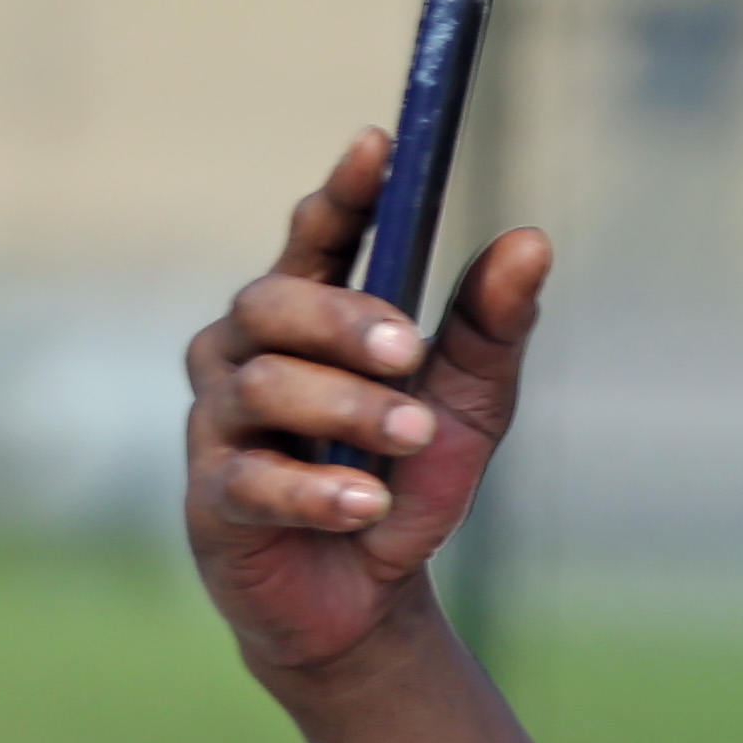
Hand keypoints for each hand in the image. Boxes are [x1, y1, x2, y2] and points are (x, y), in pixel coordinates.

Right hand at [184, 129, 552, 679]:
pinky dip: (317, 490)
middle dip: (346, 321)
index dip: (343, 193)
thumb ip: (490, 326)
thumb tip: (529, 239)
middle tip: (413, 352)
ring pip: (266, 387)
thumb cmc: (410, 479)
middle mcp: (244, 355)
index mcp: (306, 319)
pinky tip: (369, 505)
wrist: (371, 596)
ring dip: (351, 411)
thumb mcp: (471, 402)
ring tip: (414, 440)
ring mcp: (218, 424)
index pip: (315, 239)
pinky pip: (251, 479)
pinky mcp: (212, 500)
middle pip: (273, 303)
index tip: (380, 145)